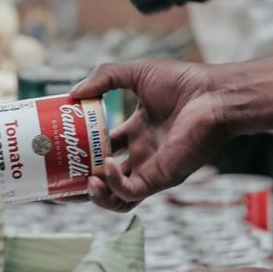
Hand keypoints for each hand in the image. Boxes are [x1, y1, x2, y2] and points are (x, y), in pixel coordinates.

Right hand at [71, 60, 233, 211]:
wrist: (214, 95)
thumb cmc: (184, 82)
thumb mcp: (136, 73)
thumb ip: (104, 78)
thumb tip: (72, 94)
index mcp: (136, 132)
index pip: (102, 148)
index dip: (79, 152)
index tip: (58, 148)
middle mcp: (142, 154)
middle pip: (105, 179)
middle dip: (80, 183)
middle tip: (59, 179)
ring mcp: (151, 168)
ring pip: (117, 198)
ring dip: (96, 195)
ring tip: (83, 182)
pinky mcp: (161, 178)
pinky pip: (131, 193)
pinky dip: (115, 185)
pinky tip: (107, 167)